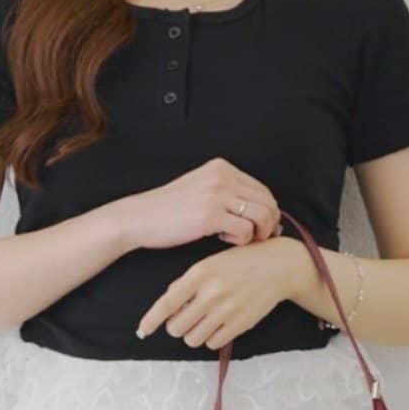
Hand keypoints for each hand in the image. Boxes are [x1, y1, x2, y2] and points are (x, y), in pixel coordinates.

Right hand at [115, 157, 280, 251]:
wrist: (140, 217)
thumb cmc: (169, 211)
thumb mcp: (201, 191)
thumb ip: (228, 196)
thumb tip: (262, 214)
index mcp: (222, 168)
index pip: (262, 189)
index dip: (267, 213)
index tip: (258, 229)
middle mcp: (223, 177)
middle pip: (268, 202)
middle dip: (268, 225)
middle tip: (254, 239)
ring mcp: (217, 194)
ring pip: (262, 215)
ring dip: (257, 233)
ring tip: (239, 239)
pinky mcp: (210, 215)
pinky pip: (245, 231)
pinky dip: (240, 241)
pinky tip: (223, 239)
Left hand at [135, 235, 305, 349]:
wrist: (278, 265)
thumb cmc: (239, 263)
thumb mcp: (210, 263)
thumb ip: (187, 284)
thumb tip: (168, 309)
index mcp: (199, 273)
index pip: (166, 303)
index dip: (150, 321)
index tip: (141, 332)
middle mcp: (211, 292)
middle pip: (177, 328)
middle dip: (177, 327)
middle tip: (186, 319)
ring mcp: (227, 309)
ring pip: (193, 339)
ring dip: (194, 334)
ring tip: (204, 321)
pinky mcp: (241, 323)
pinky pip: (213, 343)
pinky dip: (212, 338)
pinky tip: (219, 325)